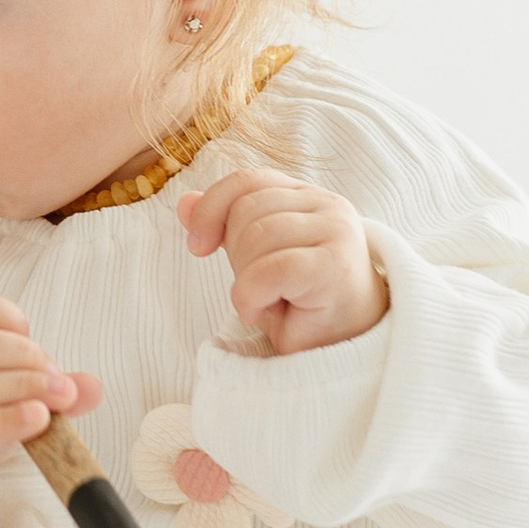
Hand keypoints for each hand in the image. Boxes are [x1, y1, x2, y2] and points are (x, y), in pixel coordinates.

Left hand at [175, 170, 388, 355]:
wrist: (344, 346)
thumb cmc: (300, 303)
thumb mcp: (254, 259)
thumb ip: (224, 226)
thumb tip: (185, 202)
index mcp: (306, 196)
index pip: (247, 181)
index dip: (212, 208)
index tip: (197, 246)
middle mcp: (328, 205)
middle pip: (248, 209)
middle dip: (235, 254)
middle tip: (257, 287)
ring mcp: (337, 231)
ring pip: (258, 237)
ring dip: (246, 279)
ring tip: (266, 301)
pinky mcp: (337, 265)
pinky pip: (272, 269)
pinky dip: (251, 295)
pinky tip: (259, 312)